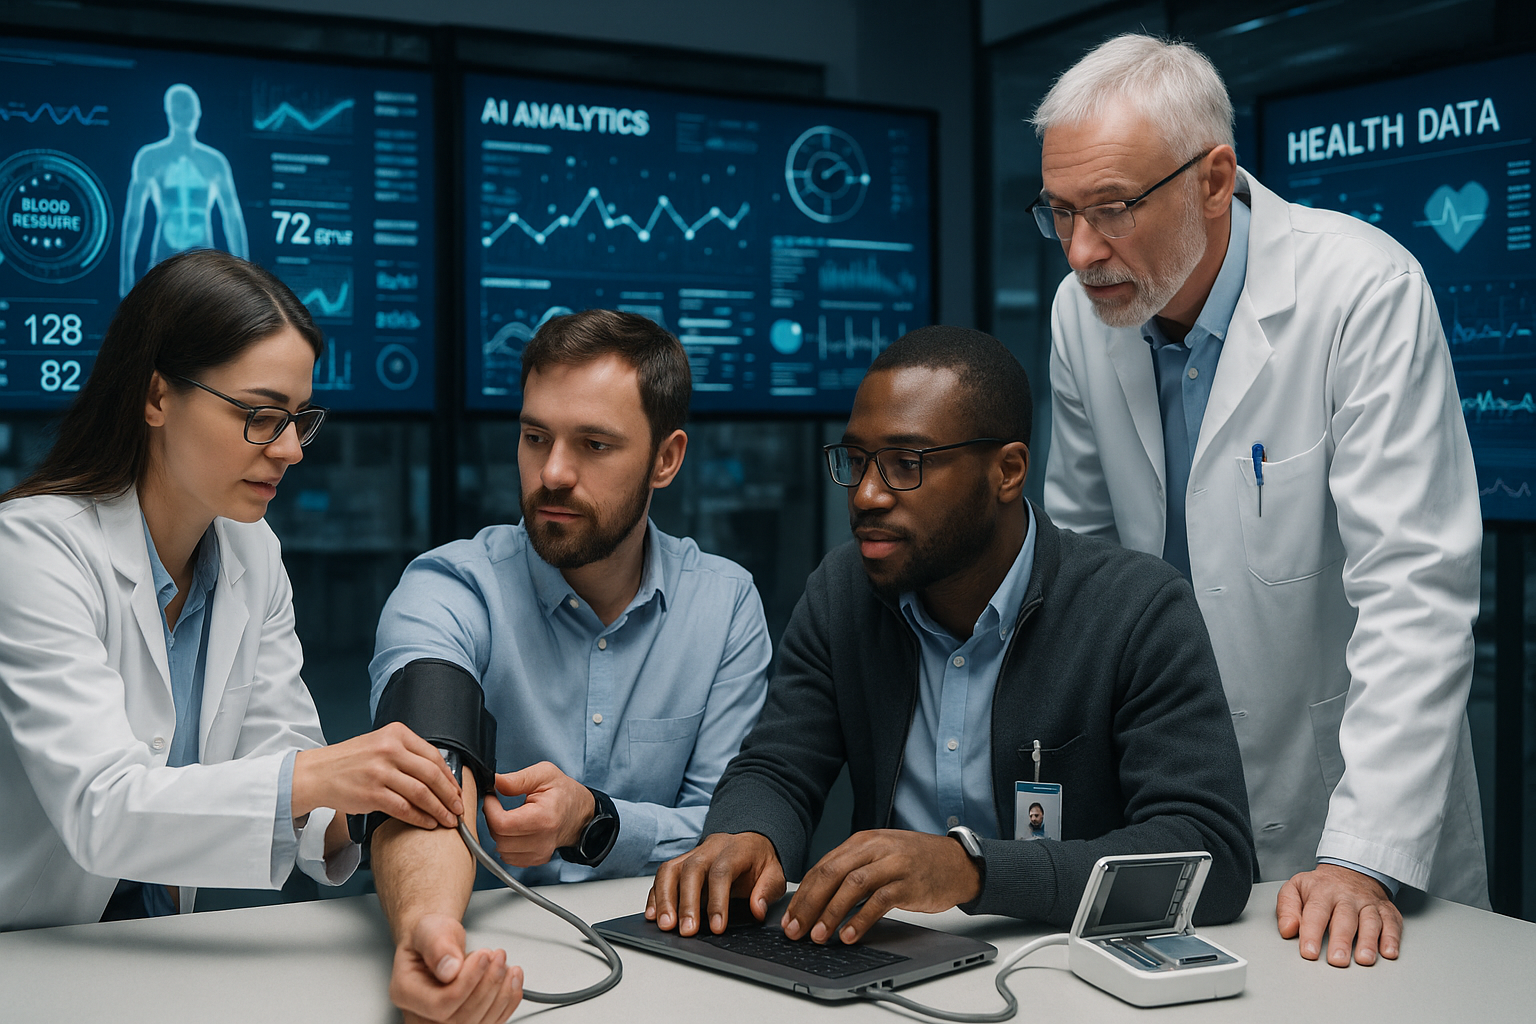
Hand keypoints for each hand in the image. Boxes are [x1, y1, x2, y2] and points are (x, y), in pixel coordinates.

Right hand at [292, 722, 462, 829]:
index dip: (450, 776)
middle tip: (459, 808)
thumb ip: (407, 753)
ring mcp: (380, 772)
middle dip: (450, 795)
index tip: (458, 790)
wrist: (317, 773)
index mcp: (396, 734)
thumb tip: (440, 774)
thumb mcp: (380, 744)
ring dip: (439, 809)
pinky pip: (404, 808)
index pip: (433, 756)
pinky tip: (429, 823)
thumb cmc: (350, 761)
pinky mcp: (372, 794)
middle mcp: (389, 750)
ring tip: (449, 820)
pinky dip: (421, 818)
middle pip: (432, 774)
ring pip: (421, 793)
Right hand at [389, 913, 522, 1023]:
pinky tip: (512, 980)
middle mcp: (422, 1015)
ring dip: (501, 994)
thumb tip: (449, 968)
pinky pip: (491, 1022)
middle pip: (461, 1019)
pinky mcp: (466, 1021)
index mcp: (406, 993)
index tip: (483, 956)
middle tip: (497, 957)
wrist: (439, 941)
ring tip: (504, 965)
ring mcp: (443, 1022)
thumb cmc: (432, 936)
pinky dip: (507, 1001)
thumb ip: (438, 945)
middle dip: (487, 985)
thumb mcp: (431, 929)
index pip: (440, 1006)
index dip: (467, 982)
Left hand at [481, 762, 594, 867]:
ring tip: (508, 817)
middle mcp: (543, 840)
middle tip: (498, 806)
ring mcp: (541, 853)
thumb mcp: (544, 774)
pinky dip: (506, 844)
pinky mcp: (537, 859)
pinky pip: (510, 857)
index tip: (492, 797)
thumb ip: (518, 778)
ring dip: (499, 833)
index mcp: (544, 817)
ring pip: (502, 850)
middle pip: (500, 838)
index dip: (490, 809)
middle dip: (492, 820)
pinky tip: (514, 830)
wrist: (581, 814)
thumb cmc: (565, 793)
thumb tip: (495, 782)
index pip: (502, 823)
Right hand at [646, 832, 785, 935]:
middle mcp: (709, 848)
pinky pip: (662, 876)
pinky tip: (654, 914)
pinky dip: (655, 895)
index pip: (721, 872)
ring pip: (670, 870)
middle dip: (687, 903)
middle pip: (691, 870)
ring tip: (665, 925)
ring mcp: (691, 854)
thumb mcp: (775, 873)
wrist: (749, 842)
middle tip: (687, 931)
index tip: (717, 927)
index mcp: (735, 849)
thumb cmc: (759, 861)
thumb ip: (767, 890)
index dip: (718, 901)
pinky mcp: (679, 863)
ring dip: (665, 899)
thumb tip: (757, 909)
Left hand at [783, 830, 980, 944]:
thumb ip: (853, 870)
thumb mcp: (880, 856)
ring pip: (852, 886)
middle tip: (795, 930)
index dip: (803, 894)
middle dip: (809, 904)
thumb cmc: (915, 862)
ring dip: (831, 913)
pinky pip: (879, 901)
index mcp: (862, 841)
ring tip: (818, 936)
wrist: (957, 862)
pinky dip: (860, 919)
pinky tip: (849, 935)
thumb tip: (818, 898)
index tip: (790, 917)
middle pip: (831, 874)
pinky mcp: (909, 883)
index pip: (823, 867)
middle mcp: (875, 848)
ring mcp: (893, 864)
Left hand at [1276, 863, 1401, 966]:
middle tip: (1337, 960)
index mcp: (1322, 891)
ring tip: (1364, 959)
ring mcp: (1368, 903)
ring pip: (1370, 921)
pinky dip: (1392, 938)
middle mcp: (1347, 897)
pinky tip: (1389, 952)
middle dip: (1341, 940)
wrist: (1350, 871)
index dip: (1312, 933)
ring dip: (1368, 941)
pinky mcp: (1387, 910)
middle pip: (1345, 918)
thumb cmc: (1320, 887)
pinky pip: (1392, 923)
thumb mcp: (1295, 888)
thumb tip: (1288, 930)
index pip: (1316, 912)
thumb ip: (1287, 908)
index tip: (1309, 952)